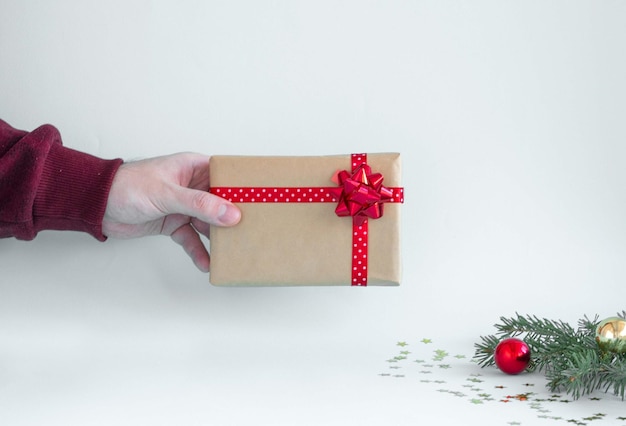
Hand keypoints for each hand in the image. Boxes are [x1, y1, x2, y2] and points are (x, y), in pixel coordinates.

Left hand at [102, 153, 240, 271]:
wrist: (97, 204)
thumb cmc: (128, 186)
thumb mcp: (168, 194)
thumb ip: (200, 205)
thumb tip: (230, 213)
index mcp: (194, 168)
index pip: (226, 176)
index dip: (243, 187)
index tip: (261, 201)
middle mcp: (192, 186)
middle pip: (221, 203)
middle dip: (235, 218)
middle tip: (252, 232)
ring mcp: (184, 206)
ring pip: (209, 223)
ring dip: (218, 239)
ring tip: (233, 252)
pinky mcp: (174, 223)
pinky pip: (192, 238)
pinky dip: (199, 251)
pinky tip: (206, 263)